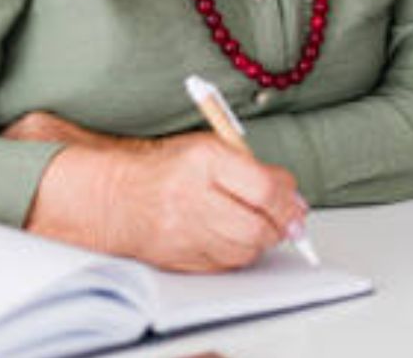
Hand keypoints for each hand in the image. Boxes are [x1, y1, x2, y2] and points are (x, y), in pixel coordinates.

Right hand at [11, 116, 306, 271]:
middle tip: (289, 221)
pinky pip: (226, 264)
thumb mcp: (210, 148)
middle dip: (281, 226)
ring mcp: (183, 232)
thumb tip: (293, 198)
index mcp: (203, 161)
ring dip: (262, 240)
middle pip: (256, 226)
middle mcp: (192, 198)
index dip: (288, 200)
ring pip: (245, 249)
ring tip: (260, 225)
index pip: (263, 188)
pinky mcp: (180, 258)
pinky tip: (237, 237)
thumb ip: (253, 168)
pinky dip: (240, 253)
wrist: (115, 197)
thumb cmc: (168, 168)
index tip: (297, 204)